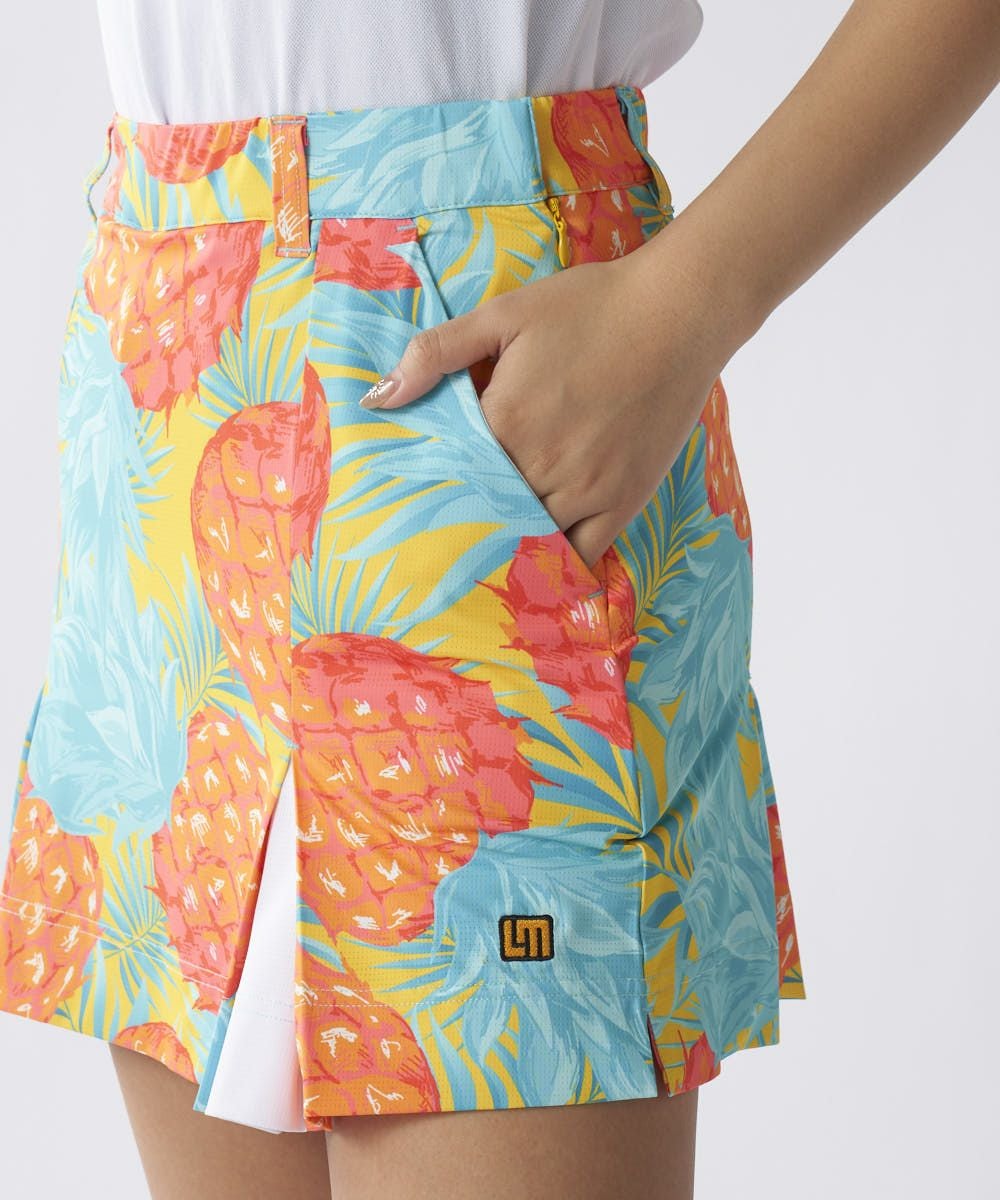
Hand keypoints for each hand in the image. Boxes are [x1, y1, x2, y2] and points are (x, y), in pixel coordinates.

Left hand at [359, 244, 739, 569]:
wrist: (679, 311)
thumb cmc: (590, 306)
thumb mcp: (503, 313)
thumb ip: (436, 354)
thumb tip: (378, 398)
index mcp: (503, 421)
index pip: (451, 474)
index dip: (436, 485)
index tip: (418, 500)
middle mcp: (540, 465)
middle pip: (487, 510)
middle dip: (467, 518)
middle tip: (445, 534)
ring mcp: (585, 488)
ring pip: (530, 535)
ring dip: (509, 540)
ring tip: (487, 549)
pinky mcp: (624, 499)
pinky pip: (585, 550)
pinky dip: (560, 560)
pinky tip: (544, 562)